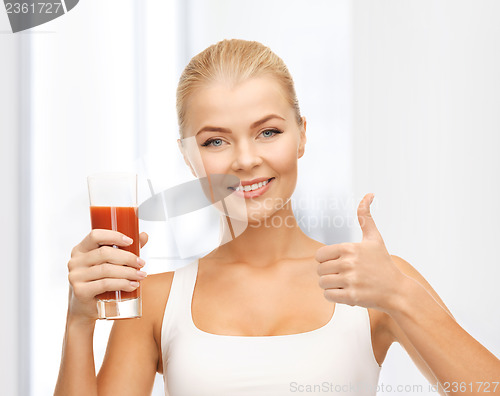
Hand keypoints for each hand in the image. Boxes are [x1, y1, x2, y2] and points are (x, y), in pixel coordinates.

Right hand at [66, 230, 148, 323]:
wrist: (86, 308)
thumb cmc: (99, 282)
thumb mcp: (110, 263)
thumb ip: (125, 249)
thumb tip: (143, 235)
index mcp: (81, 249)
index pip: (95, 235)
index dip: (114, 236)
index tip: (131, 241)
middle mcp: (75, 261)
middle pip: (104, 253)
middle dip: (127, 258)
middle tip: (141, 263)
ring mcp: (75, 276)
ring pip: (106, 269)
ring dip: (128, 272)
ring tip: (140, 275)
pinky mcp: (80, 291)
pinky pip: (105, 284)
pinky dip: (122, 283)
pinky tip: (132, 285)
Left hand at [315, 194, 405, 312]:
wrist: (397, 291)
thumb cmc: (383, 263)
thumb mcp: (374, 238)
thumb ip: (366, 217)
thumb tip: (368, 194)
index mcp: (349, 248)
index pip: (319, 255)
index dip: (327, 260)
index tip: (339, 263)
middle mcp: (348, 263)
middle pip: (319, 270)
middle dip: (328, 273)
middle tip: (343, 275)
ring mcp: (350, 280)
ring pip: (322, 283)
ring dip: (331, 285)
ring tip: (345, 284)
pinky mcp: (351, 297)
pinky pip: (328, 295)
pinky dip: (333, 295)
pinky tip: (346, 293)